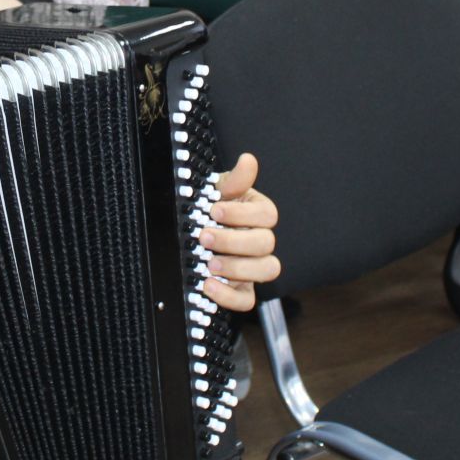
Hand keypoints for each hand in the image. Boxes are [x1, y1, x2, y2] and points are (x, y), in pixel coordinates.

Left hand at [196, 153, 279, 312]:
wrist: (192, 232)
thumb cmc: (209, 209)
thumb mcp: (217, 191)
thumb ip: (234, 181)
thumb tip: (248, 160)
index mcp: (258, 214)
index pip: (267, 214)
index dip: (242, 214)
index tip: (215, 210)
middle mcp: (261, 241)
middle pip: (266, 243)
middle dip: (234, 241)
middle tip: (205, 237)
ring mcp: (254, 267)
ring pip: (266, 270)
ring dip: (238, 267)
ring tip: (209, 263)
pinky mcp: (243, 290)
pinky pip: (247, 300)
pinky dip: (229, 296)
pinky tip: (208, 285)